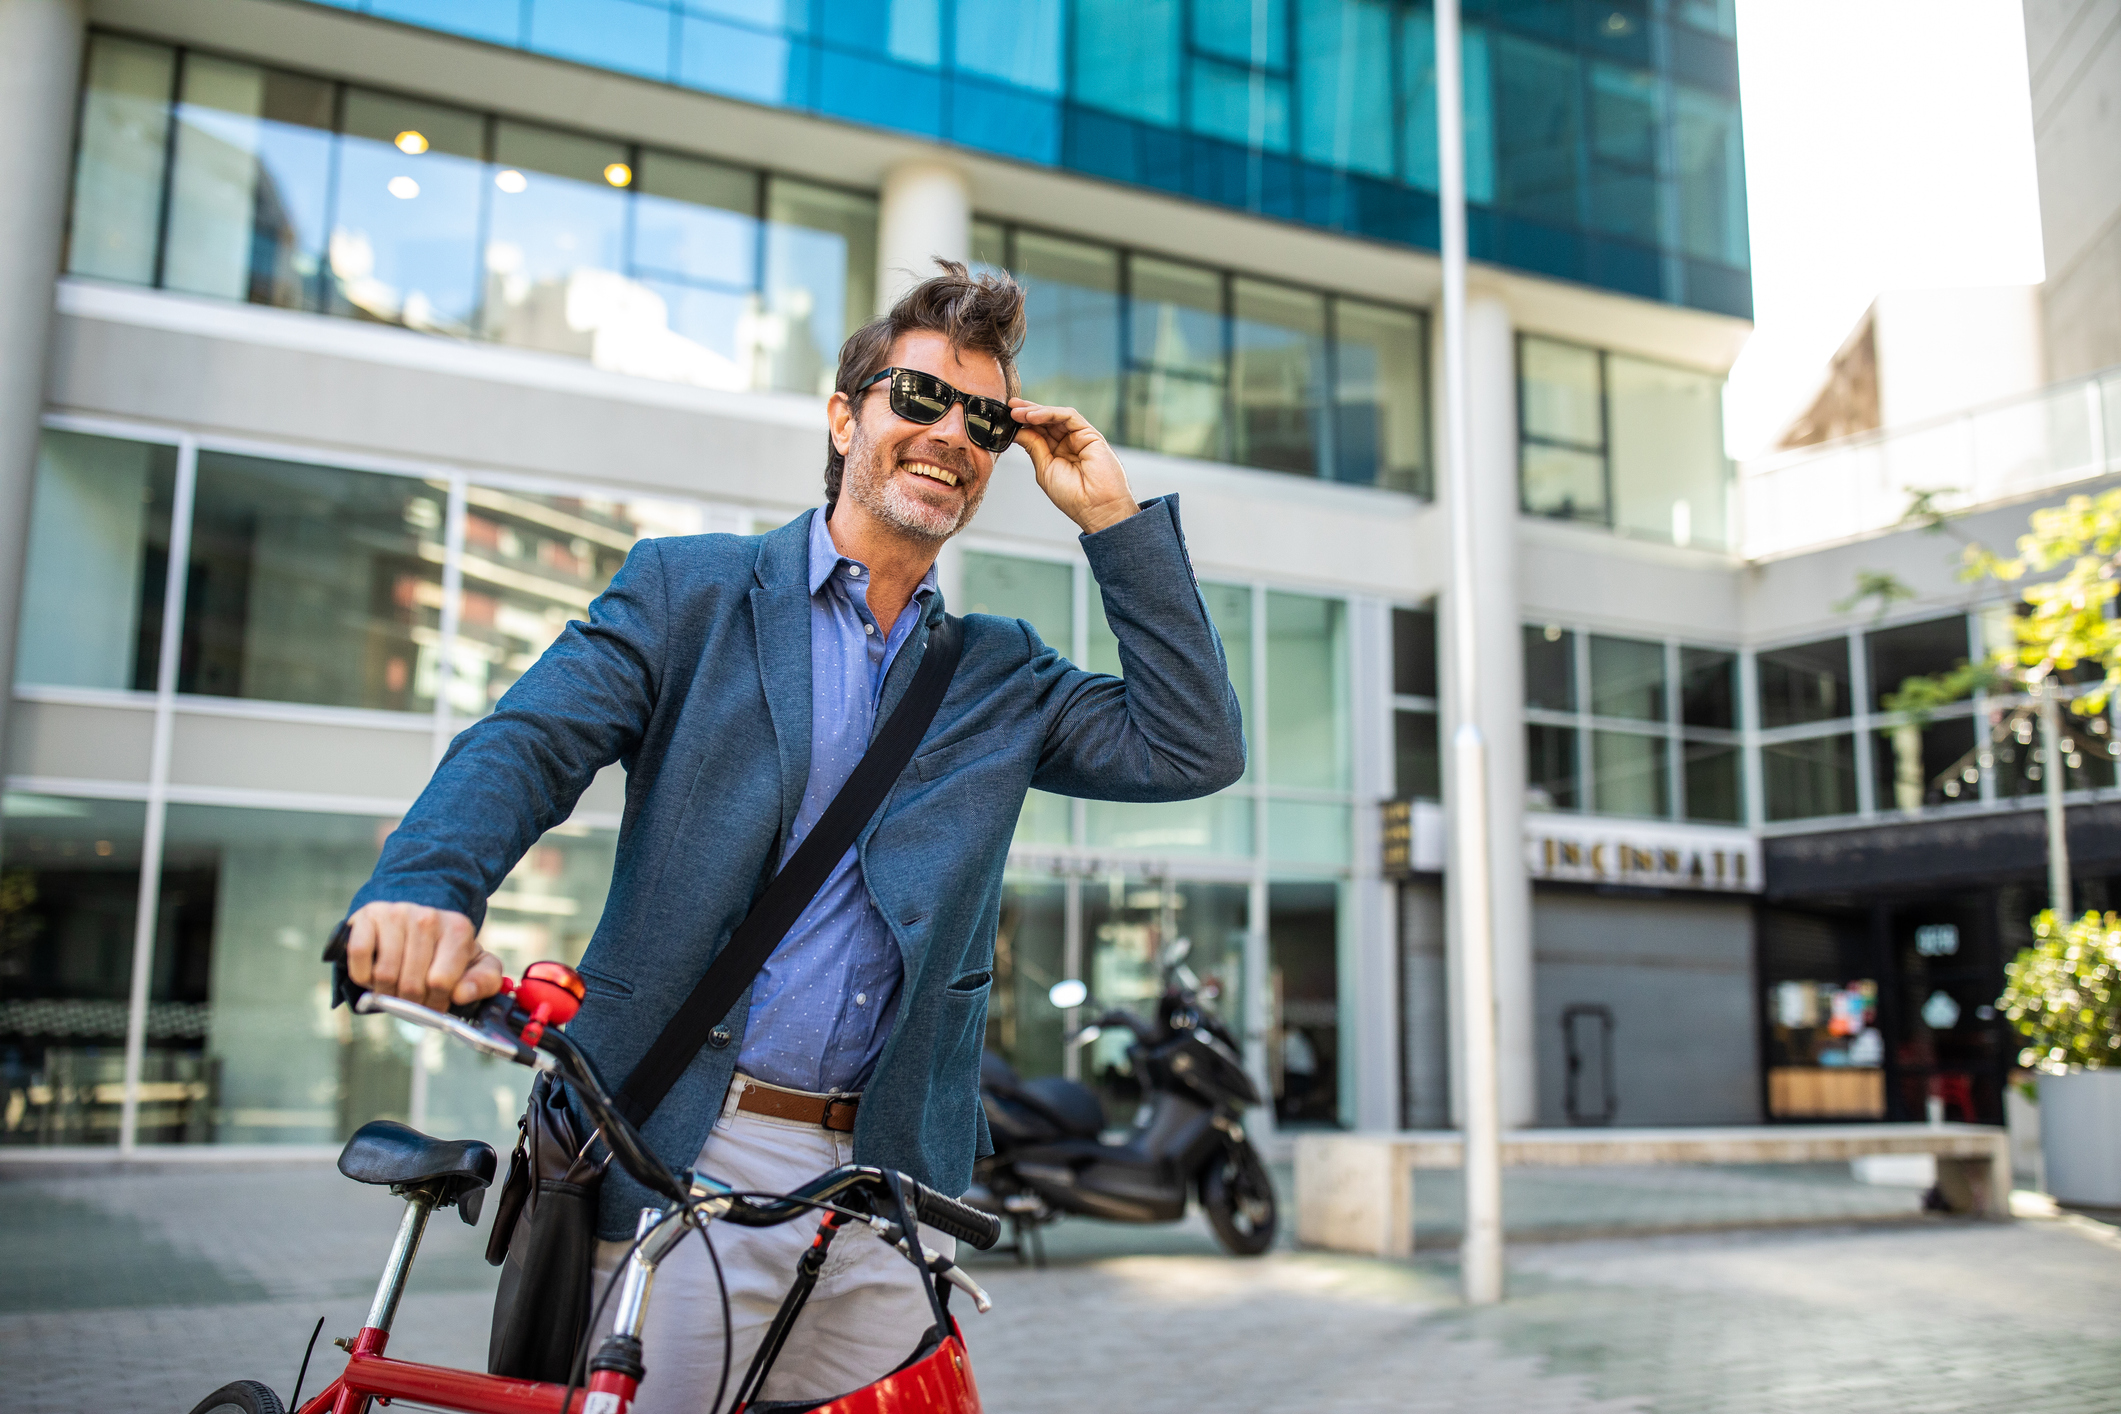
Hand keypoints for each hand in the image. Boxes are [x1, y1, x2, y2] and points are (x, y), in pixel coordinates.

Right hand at [346, 900, 501, 1010]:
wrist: (411, 923)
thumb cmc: (444, 952)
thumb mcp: (474, 965)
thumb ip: (484, 981)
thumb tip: (462, 994)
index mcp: (458, 930)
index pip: (441, 983)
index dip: (435, 1004)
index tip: (434, 1005)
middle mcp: (428, 917)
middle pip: (411, 984)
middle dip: (410, 1004)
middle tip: (412, 1001)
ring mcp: (396, 914)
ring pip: (384, 975)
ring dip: (385, 992)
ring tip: (394, 987)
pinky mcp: (368, 916)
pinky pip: (358, 957)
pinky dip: (362, 975)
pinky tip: (373, 973)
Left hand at [1010, 399, 1139, 534]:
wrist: (1096, 507)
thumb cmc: (1073, 495)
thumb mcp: (1045, 469)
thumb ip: (1034, 447)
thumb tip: (1018, 431)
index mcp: (1057, 453)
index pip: (1038, 432)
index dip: (1022, 423)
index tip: (1006, 417)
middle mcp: (1068, 443)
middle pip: (1046, 420)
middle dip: (1027, 412)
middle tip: (1010, 407)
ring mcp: (1079, 437)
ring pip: (1056, 416)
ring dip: (1035, 411)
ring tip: (1017, 413)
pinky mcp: (1090, 433)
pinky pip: (1069, 416)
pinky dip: (1050, 413)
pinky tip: (1033, 417)